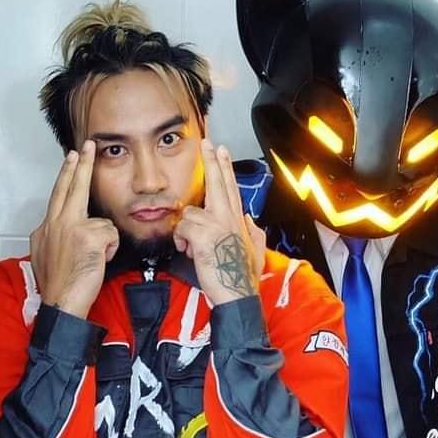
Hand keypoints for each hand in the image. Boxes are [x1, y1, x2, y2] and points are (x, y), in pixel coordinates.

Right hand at [30, 141, 118, 318]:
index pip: (59, 193)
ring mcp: (70, 227)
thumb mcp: (50, 253)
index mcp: (47, 227)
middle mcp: (56, 223)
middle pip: (71, 186)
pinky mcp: (87, 235)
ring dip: (106, 241)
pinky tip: (99, 260)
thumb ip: (59, 234)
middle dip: (81, 164)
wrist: (61, 300)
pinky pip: (112, 235)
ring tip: (95, 259)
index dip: (67, 175)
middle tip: (87, 146)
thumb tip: (67, 226)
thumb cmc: (61, 283)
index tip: (72, 158)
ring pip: (102, 220)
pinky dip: (111, 249)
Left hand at [173, 140, 260, 306]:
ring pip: (189, 214)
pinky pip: (182, 228)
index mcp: (238, 221)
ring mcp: (218, 224)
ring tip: (192, 248)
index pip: (231, 188)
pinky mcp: (203, 235)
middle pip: (218, 183)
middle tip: (206, 142)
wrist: (237, 294)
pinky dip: (181, 242)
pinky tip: (189, 252)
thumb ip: (252, 232)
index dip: (225, 168)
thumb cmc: (242, 277)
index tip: (220, 151)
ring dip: (186, 232)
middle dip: (212, 161)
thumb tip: (249, 219)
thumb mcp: (255, 252)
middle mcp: (230, 218)